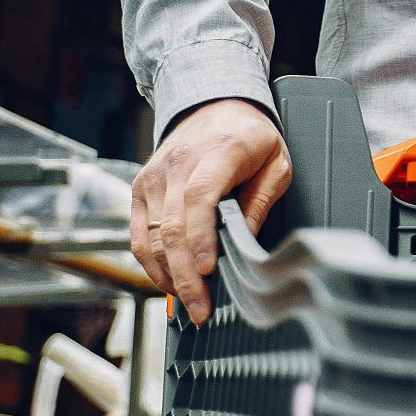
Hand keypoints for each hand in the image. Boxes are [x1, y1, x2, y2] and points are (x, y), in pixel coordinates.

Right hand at [129, 98, 290, 323]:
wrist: (214, 105)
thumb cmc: (251, 137)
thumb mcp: (275, 162)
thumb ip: (260, 201)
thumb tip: (245, 242)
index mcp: (216, 152)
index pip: (199, 198)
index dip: (200, 238)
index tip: (208, 270)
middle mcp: (176, 165)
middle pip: (172, 226)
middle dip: (185, 274)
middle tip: (201, 309)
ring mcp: (153, 177)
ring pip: (151, 236)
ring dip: (167, 275)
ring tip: (190, 303)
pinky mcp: (140, 189)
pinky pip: (140, 234)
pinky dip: (152, 263)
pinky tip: (170, 282)